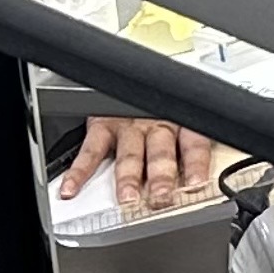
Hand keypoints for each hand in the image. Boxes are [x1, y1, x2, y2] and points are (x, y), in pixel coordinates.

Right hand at [59, 115, 217, 215]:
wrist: (135, 74)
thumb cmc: (162, 104)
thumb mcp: (184, 117)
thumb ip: (190, 147)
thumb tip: (200, 181)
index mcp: (182, 123)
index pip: (194, 145)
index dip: (197, 165)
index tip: (196, 186)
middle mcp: (157, 123)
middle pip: (161, 152)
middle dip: (162, 176)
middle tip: (161, 198)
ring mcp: (128, 124)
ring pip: (130, 154)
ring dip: (129, 177)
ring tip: (128, 197)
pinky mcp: (102, 123)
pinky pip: (91, 149)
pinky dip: (80, 170)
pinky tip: (73, 187)